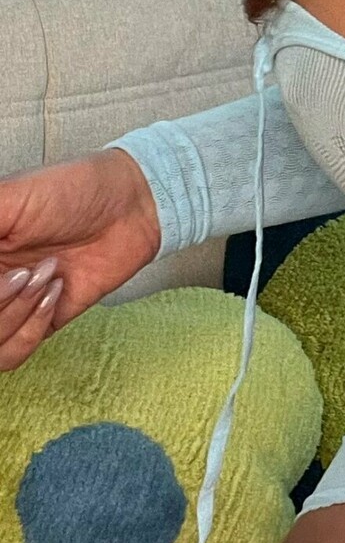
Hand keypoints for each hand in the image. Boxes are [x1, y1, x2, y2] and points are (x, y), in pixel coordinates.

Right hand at [0, 149, 162, 370]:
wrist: (133, 205)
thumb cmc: (73, 188)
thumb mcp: (9, 198)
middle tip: (18, 273)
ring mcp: (8, 306)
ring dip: (12, 314)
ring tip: (44, 275)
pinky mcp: (38, 325)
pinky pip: (13, 354)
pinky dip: (30, 328)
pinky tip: (56, 290)